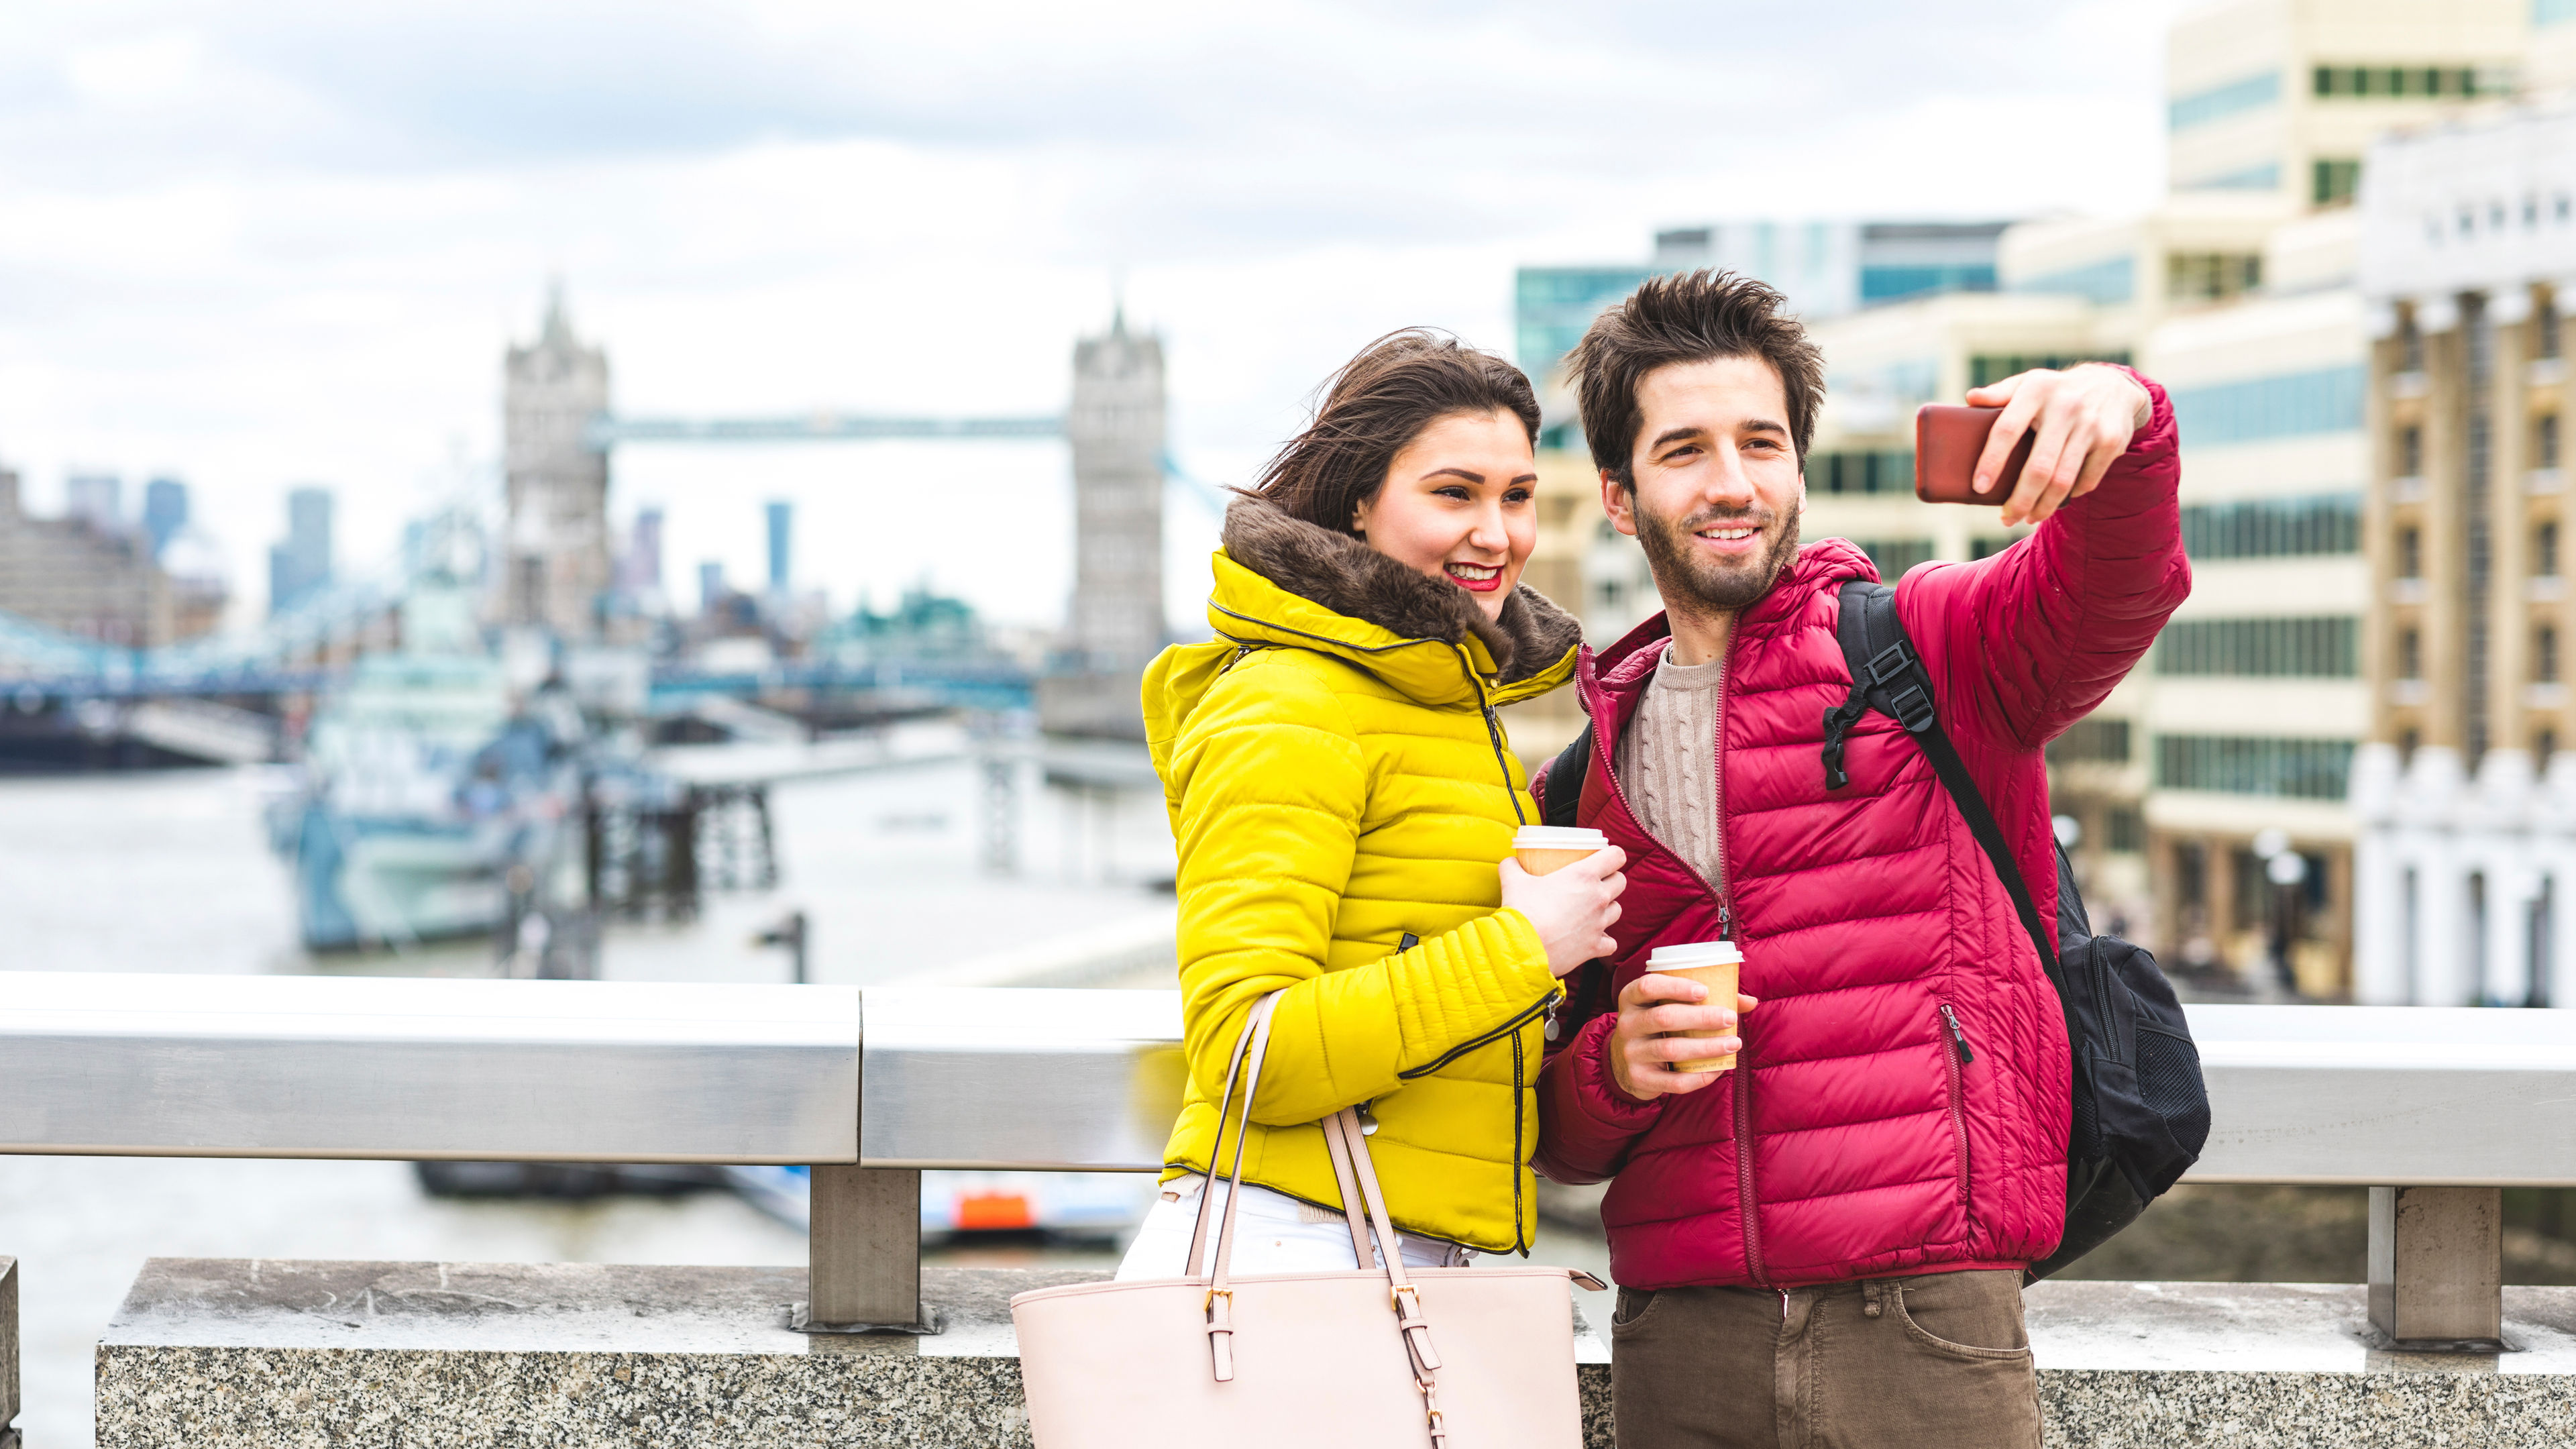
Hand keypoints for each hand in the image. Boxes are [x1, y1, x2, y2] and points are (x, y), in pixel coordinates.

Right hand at [1498, 847, 1626, 976]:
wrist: (1523, 948)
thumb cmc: (1522, 911)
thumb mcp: (1513, 881)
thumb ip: (1512, 866)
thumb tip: (1510, 862)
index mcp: (1584, 875)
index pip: (1616, 856)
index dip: (1613, 855)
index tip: (1605, 857)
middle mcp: (1598, 897)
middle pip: (1621, 881)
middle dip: (1611, 880)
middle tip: (1596, 883)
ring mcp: (1600, 923)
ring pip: (1617, 910)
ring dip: (1607, 908)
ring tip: (1592, 910)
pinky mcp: (1596, 946)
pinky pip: (1611, 942)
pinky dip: (1604, 940)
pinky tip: (1592, 938)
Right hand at [1606, 973, 1760, 1101]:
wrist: (1623, 1065)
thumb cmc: (1657, 1028)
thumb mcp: (1666, 1008)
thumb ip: (1705, 1002)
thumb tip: (1750, 1002)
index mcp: (1631, 999)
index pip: (1648, 986)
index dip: (1676, 987)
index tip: (1705, 991)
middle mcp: (1626, 1024)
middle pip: (1664, 1017)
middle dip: (1701, 1017)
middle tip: (1730, 1018)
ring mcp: (1631, 1053)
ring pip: (1671, 1049)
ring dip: (1706, 1047)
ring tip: (1733, 1044)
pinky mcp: (1640, 1078)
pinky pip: (1674, 1081)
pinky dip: (1699, 1076)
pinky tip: (1718, 1070)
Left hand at [1963, 363, 2152, 526]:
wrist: (2113, 384)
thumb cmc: (2056, 391)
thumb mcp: (2029, 383)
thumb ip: (2000, 393)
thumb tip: (1971, 399)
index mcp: (2036, 391)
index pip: (2007, 430)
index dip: (1991, 462)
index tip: (1979, 487)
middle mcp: (2065, 407)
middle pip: (2038, 467)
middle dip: (2020, 500)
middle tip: (2007, 518)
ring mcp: (2091, 425)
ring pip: (2063, 480)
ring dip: (2044, 507)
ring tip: (2029, 517)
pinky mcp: (2111, 441)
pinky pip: (2087, 480)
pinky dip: (2071, 496)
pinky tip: (2057, 500)